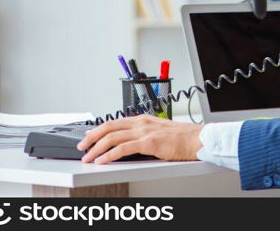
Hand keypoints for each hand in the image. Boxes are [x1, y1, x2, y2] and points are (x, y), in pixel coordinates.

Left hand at [76, 114, 203, 163]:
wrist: (197, 139)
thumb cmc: (183, 137)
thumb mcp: (159, 131)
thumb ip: (144, 135)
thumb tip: (131, 144)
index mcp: (144, 119)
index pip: (115, 121)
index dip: (99, 129)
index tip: (89, 136)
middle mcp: (142, 122)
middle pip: (109, 126)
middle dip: (91, 137)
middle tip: (81, 146)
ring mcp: (145, 131)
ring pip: (112, 137)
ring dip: (96, 148)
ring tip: (87, 157)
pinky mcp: (149, 143)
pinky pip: (122, 148)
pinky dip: (109, 155)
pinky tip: (102, 161)